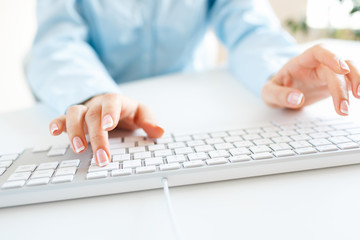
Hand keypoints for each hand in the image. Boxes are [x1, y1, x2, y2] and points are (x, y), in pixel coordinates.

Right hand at [48, 93, 163, 165]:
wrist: (111, 105)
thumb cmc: (126, 111)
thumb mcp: (141, 113)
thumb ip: (149, 121)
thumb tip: (159, 131)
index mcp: (116, 101)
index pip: (112, 102)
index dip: (109, 113)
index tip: (108, 126)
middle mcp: (98, 104)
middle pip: (93, 115)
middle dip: (96, 137)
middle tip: (102, 157)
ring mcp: (84, 110)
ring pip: (74, 113)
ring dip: (74, 130)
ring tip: (78, 148)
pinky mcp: (73, 119)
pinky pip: (62, 118)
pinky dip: (56, 124)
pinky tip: (54, 132)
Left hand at [261, 44, 359, 114]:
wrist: (280, 92)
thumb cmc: (275, 88)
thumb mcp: (268, 93)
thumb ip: (280, 95)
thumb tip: (298, 99)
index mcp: (300, 62)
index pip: (318, 51)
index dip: (332, 57)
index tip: (341, 69)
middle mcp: (316, 65)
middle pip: (335, 68)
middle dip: (342, 87)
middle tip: (343, 109)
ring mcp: (327, 73)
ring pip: (349, 70)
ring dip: (356, 83)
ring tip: (356, 101)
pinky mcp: (333, 83)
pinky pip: (349, 81)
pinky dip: (356, 87)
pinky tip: (358, 98)